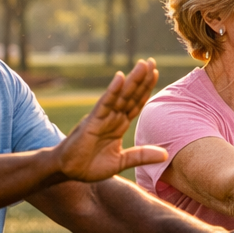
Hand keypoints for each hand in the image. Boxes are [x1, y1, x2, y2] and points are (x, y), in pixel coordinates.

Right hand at [54, 60, 168, 180]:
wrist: (67, 171)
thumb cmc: (90, 165)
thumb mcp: (121, 161)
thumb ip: (141, 156)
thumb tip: (165, 155)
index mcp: (119, 125)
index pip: (135, 103)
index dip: (145, 90)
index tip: (156, 73)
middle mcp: (112, 118)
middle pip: (130, 95)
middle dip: (142, 79)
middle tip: (152, 61)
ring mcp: (102, 118)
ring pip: (120, 96)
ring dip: (132, 80)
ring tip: (143, 65)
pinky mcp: (91, 122)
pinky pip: (104, 104)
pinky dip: (113, 91)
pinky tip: (120, 77)